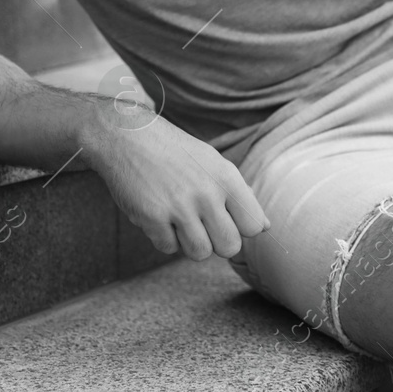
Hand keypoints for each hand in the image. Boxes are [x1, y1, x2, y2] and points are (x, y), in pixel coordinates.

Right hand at [84, 110, 270, 259]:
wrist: (128, 137)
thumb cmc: (175, 152)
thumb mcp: (213, 163)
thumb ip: (240, 195)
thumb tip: (265, 228)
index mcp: (226, 177)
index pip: (253, 226)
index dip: (241, 229)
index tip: (226, 219)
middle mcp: (206, 192)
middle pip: (229, 247)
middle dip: (217, 243)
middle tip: (202, 225)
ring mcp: (179, 206)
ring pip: (200, 253)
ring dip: (190, 243)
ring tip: (180, 220)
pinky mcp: (152, 217)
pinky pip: (168, 249)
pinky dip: (164, 238)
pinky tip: (159, 215)